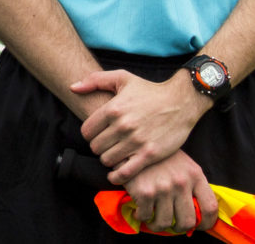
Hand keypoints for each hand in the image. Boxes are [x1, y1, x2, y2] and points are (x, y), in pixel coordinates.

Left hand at [72, 68, 207, 182]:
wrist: (181, 102)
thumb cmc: (150, 90)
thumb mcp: (122, 78)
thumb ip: (94, 80)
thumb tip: (72, 87)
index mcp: (112, 108)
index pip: (86, 131)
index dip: (89, 134)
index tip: (97, 135)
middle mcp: (122, 126)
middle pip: (95, 147)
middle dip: (98, 147)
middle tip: (107, 146)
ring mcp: (136, 141)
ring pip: (107, 160)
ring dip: (108, 160)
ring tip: (115, 155)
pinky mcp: (149, 154)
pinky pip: (125, 172)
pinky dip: (117, 176)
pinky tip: (117, 174)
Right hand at [121, 150, 218, 235]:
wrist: (131, 141)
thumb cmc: (159, 156)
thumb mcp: (183, 164)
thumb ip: (193, 185)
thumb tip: (199, 213)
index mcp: (195, 174)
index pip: (210, 207)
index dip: (207, 223)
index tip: (199, 226)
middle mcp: (181, 182)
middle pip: (188, 221)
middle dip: (180, 228)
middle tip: (173, 225)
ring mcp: (163, 188)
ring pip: (165, 223)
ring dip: (158, 226)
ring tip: (153, 220)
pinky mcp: (145, 192)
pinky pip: (146, 216)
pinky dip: (142, 217)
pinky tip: (139, 212)